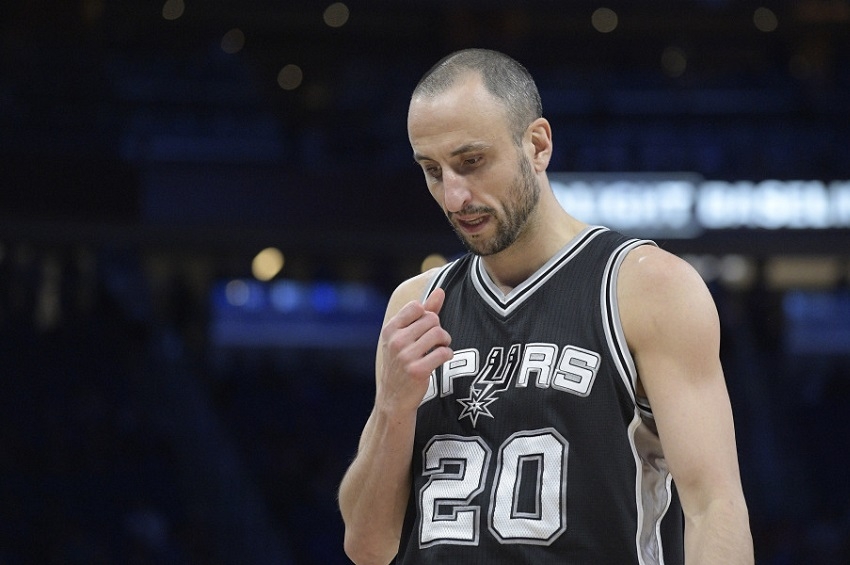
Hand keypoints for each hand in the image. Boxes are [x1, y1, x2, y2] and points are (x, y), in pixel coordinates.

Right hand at [378, 288, 452, 413]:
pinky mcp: (418, 370)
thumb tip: (440, 290)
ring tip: (441, 347)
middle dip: (439, 329)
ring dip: (445, 341)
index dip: (427, 315)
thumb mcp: (405, 336)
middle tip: (437, 340)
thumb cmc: (402, 362)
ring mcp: (405, 356)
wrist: (393, 398)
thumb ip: (424, 312)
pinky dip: (447, 354)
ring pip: (439, 334)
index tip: (426, 327)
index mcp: (390, 329)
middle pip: (431, 320)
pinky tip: (442, 359)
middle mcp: (395, 341)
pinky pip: (443, 352)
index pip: (416, 307)